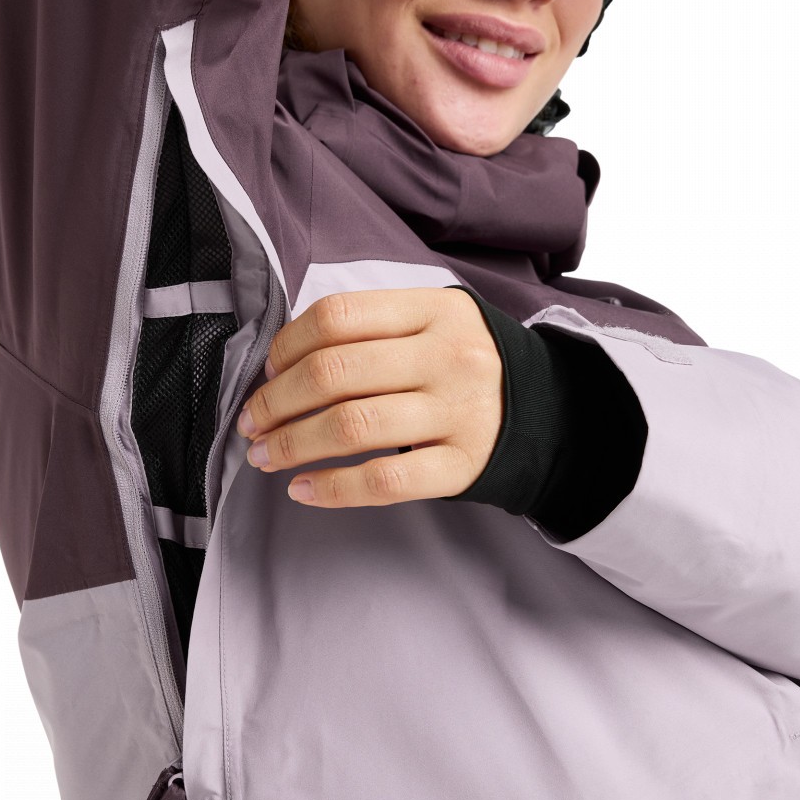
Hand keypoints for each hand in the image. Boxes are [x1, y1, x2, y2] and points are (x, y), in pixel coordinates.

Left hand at [235, 288, 503, 507]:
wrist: (547, 409)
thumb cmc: (466, 363)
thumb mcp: (433, 322)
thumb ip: (371, 329)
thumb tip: (282, 363)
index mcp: (434, 310)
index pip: (339, 317)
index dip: (287, 345)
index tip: (268, 371)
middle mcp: (448, 357)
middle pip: (335, 373)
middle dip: (276, 402)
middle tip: (252, 423)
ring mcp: (458, 413)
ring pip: (353, 427)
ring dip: (292, 445)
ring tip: (265, 457)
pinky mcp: (463, 466)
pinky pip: (385, 480)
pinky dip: (334, 488)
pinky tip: (303, 489)